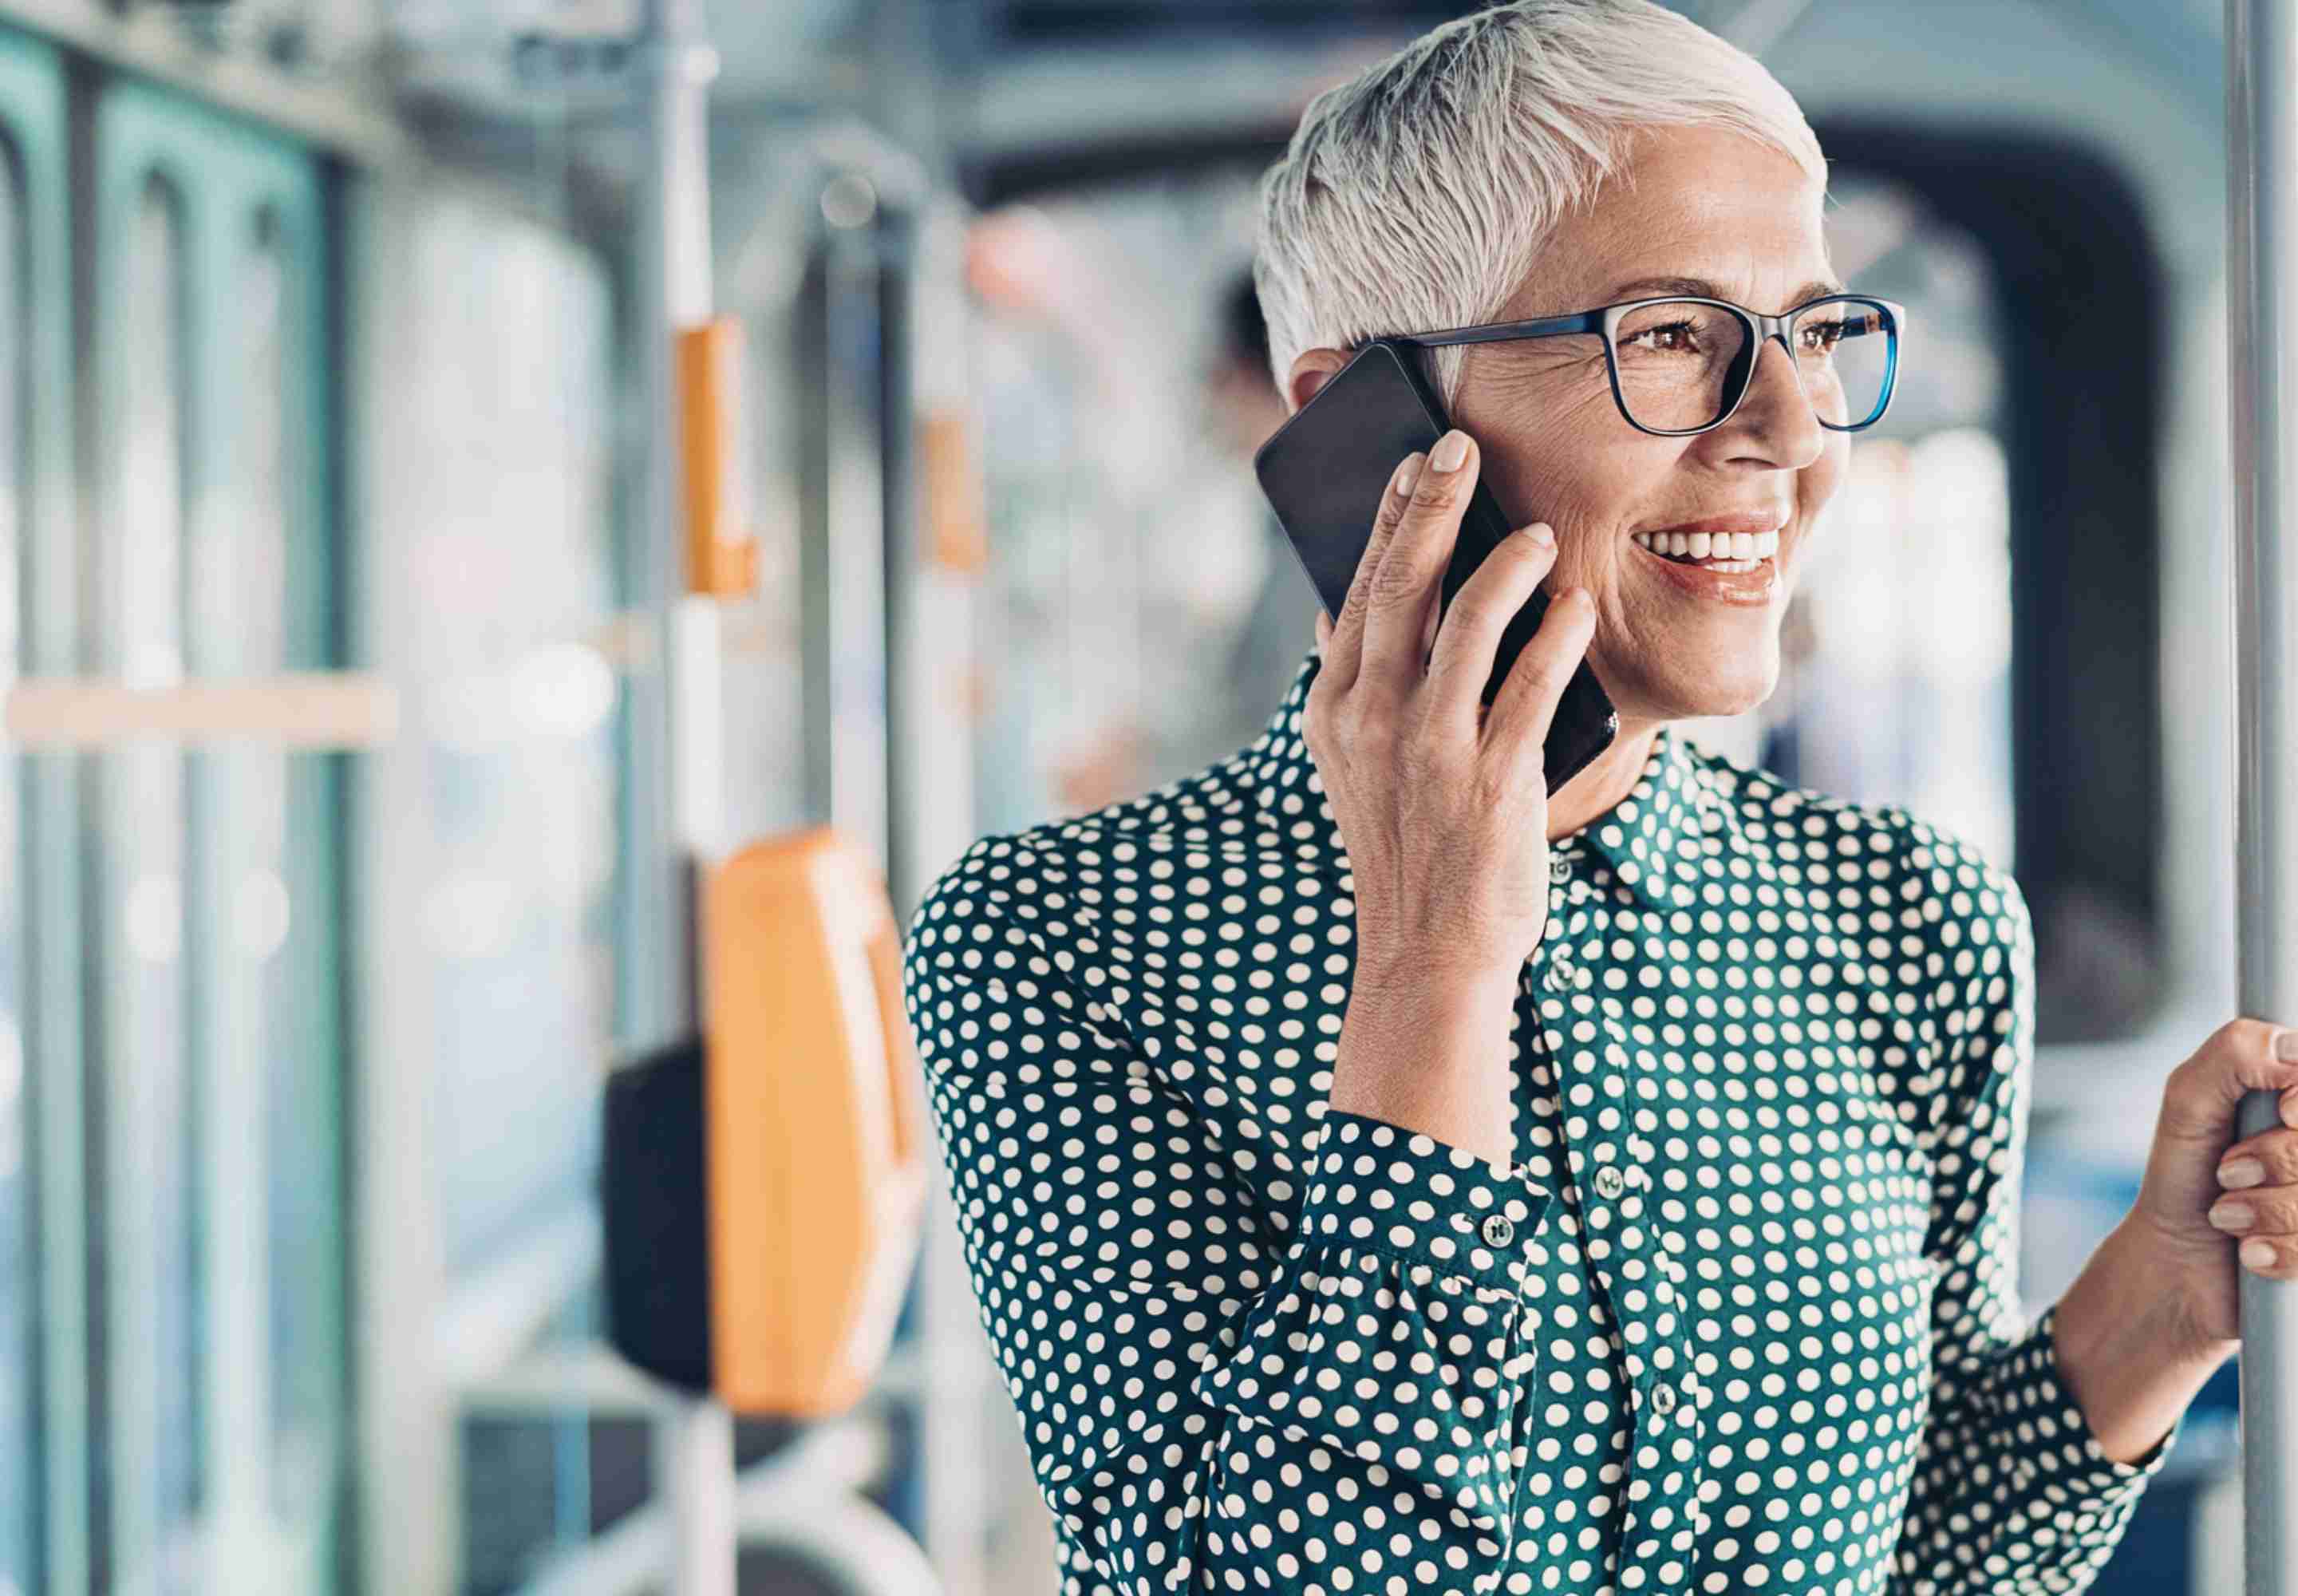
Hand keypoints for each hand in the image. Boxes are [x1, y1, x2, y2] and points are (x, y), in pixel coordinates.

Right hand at [1304, 427, 1595, 980]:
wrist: (1426, 954)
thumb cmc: (1408, 849)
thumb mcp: (1359, 764)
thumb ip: (1361, 688)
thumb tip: (1351, 606)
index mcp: (1337, 707)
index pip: (1361, 589)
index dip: (1391, 517)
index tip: (1416, 461)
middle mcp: (1374, 719)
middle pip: (1402, 587)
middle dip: (1434, 507)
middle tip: (1461, 447)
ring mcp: (1430, 749)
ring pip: (1466, 626)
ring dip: (1505, 565)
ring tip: (1538, 533)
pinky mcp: (1490, 780)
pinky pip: (1530, 688)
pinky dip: (1557, 638)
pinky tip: (1578, 607)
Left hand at [2128, 1018, 2297, 1349]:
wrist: (2173, 1257)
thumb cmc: (2186, 1174)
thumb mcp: (2189, 1101)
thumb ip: (2232, 1056)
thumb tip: (2289, 1046)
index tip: (2284, 1112)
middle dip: (2275, 1159)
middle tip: (2229, 1171)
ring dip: (2267, 1210)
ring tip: (2228, 1214)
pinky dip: (2277, 1252)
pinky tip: (2250, 1251)